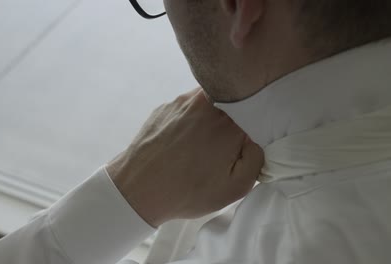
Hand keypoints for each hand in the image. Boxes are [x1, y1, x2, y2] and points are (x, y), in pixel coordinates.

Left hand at [106, 88, 263, 227]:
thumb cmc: (186, 191)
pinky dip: (192, 118)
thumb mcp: (235, 187)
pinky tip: (186, 141)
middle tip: (229, 141)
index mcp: (229, 121)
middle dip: (237, 115)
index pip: (258, 107)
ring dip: (214, 115)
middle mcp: (207, 103)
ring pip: (211, 99)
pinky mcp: (166, 106)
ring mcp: (183, 101)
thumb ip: (257, 157)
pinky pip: (189, 106)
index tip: (252, 136)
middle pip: (234, 98)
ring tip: (205, 144)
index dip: (260, 121)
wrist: (138, 189)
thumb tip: (258, 137)